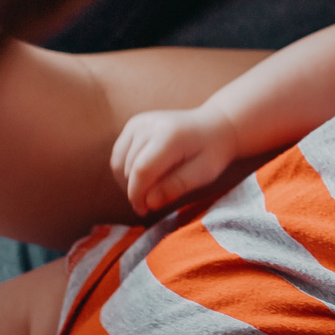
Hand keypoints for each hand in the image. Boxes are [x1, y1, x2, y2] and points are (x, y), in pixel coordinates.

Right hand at [111, 106, 230, 215]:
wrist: (215, 125)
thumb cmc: (212, 152)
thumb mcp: (203, 174)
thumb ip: (176, 187)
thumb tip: (149, 203)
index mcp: (169, 136)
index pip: (141, 170)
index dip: (138, 195)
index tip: (144, 211)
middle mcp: (149, 125)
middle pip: (129, 168)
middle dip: (136, 191)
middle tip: (153, 202)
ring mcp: (139, 122)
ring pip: (119, 162)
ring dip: (129, 181)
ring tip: (150, 189)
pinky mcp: (133, 124)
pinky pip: (119, 154)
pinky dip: (126, 170)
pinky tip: (143, 178)